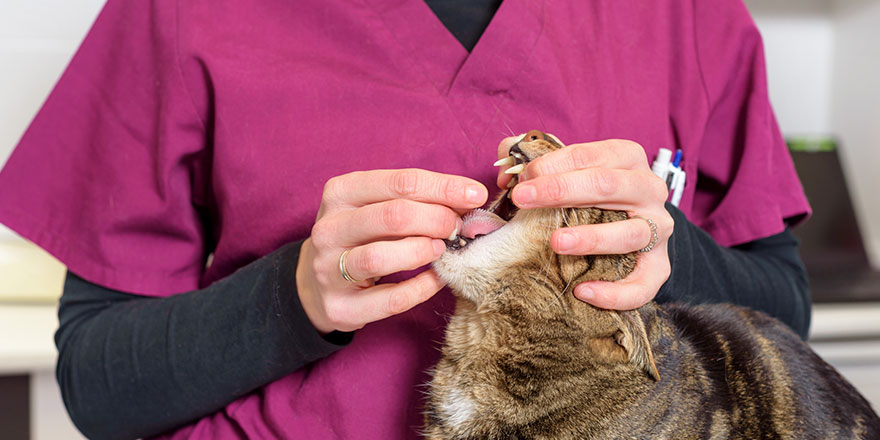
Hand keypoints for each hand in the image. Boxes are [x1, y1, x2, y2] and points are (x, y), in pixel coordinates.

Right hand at [297, 169, 487, 333]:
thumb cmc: (360, 237)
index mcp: (340, 193)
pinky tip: (436, 279)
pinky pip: (389, 299)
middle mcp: (329, 228)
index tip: (475, 195)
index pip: (400, 183)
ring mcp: (329, 269)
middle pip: (393, 216)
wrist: (317, 282)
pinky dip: (420, 288)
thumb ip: (416, 200)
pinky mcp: (339, 306)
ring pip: (381, 256)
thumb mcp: (376, 208)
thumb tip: (469, 197)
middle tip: (457, 227)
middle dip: (437, 219)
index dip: (444, 188)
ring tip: (442, 249)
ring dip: (422, 251)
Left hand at [497, 137, 672, 309]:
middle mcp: (648, 189)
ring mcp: (658, 228)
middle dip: (561, 190)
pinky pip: (644, 284)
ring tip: (556, 243)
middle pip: (608, 185)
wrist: (626, 229)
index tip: (521, 179)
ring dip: (592, 238)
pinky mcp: (659, 266)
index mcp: (626, 158)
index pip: (590, 155)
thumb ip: (531, 163)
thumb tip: (505, 170)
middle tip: (522, 199)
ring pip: (630, 232)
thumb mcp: (563, 171)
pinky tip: (583, 291)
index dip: (552, 165)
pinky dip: (615, 292)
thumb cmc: (586, 196)